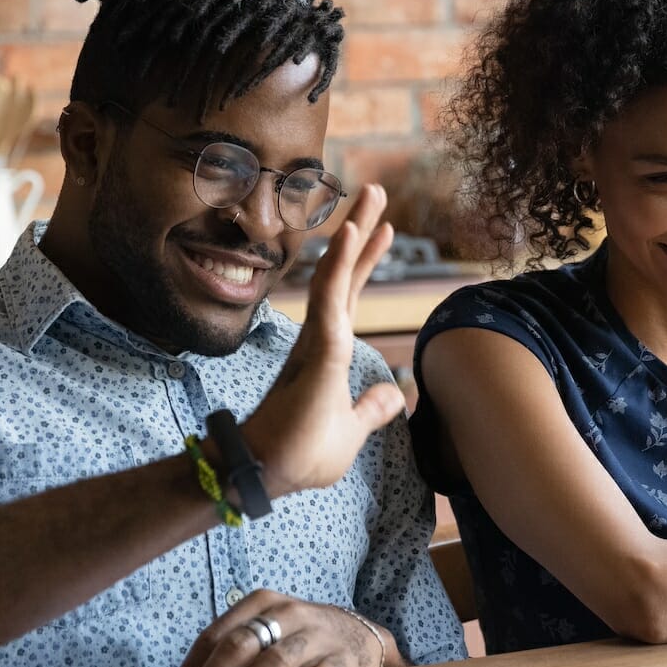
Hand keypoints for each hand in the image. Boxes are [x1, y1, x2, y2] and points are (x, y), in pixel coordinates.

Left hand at [165, 591, 386, 666]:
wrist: (361, 635)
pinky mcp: (342, 659)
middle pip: (240, 646)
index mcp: (261, 603)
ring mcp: (316, 635)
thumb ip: (236, 656)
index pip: (216, 635)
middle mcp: (287, 613)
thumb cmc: (300, 639)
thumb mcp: (268, 634)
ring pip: (275, 661)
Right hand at [240, 183, 404, 496]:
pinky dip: (342, 265)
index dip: (365, 262)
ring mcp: (317, 342)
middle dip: (363, 233)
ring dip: (355, 235)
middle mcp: (320, 339)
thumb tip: (398, 393)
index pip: (351, 298)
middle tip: (377, 192)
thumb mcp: (351, 428)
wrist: (268, 474)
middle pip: (346, 275)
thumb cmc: (301, 455)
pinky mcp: (318, 352)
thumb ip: (372, 407)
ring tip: (372, 196)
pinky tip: (351, 233)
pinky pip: (332, 300)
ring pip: (339, 277)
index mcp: (328, 353)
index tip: (383, 229)